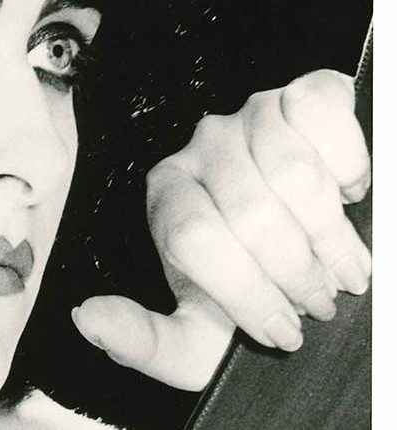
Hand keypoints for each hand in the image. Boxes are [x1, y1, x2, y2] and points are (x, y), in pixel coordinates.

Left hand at [70, 69, 370, 389]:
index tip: (284, 331)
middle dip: (296, 273)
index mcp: (168, 196)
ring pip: (292, 173)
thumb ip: (147, 340)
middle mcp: (201, 148)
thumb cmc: (253, 287)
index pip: (194, 238)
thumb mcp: (201, 334)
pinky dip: (348, 163)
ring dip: (331, 235)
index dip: (247, 292)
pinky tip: (349, 194)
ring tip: (343, 268)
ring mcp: (250, 116)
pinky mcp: (299, 96)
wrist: (314, 244)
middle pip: (248, 211)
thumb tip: (88, 321)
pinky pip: (322, 118)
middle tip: (320, 302)